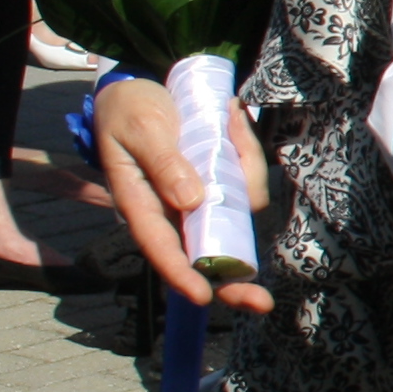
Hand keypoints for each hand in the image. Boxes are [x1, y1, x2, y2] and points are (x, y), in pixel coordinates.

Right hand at [91, 75, 275, 312]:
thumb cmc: (130, 112)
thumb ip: (164, 163)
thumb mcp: (142, 130)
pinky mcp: (215, 183)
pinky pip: (243, 184)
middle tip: (261, 303)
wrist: (139, 87)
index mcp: (139, 203)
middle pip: (201, 254)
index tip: (202, 296)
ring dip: (246, 176)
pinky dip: (247, 157)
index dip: (181, 273)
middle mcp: (170, 210)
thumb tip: (190, 201)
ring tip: (231, 120)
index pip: (160, 246)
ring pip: (233, 214)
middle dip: (231, 281)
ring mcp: (196, 198)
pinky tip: (233, 117)